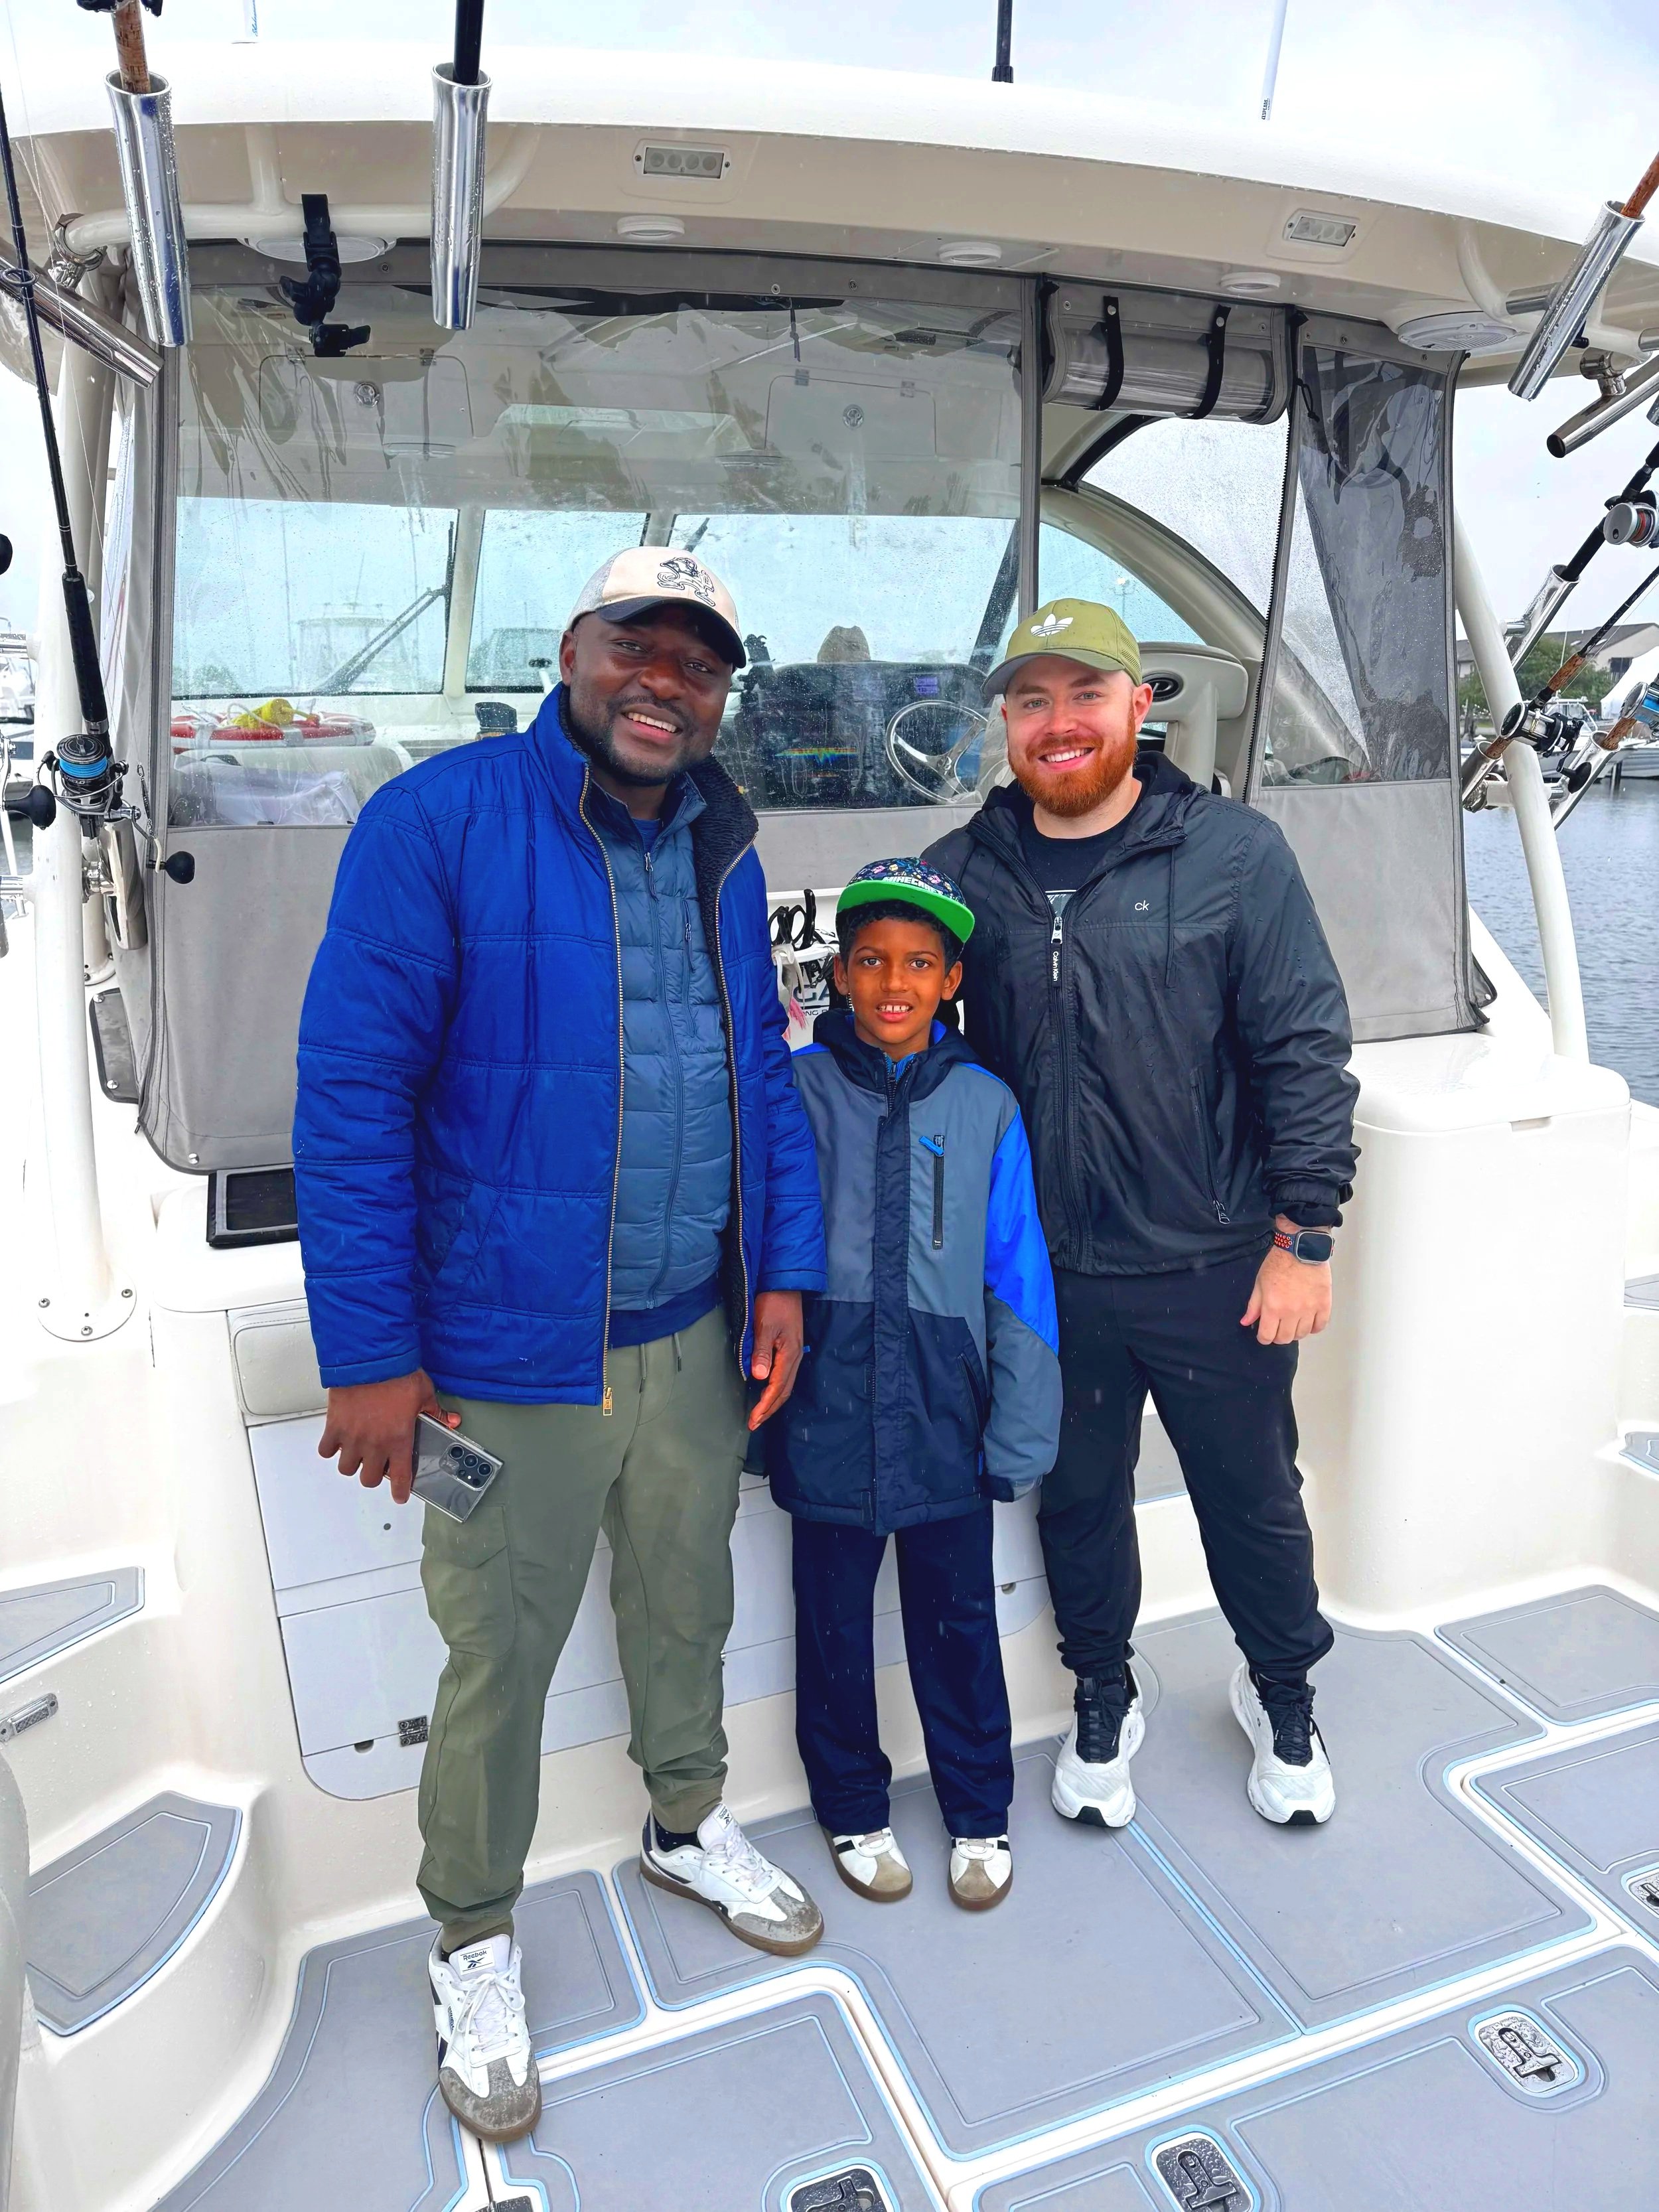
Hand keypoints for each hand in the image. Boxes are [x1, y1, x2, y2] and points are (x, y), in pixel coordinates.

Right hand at [317, 1369, 457, 1505]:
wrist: (370, 1359)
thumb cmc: (397, 1374)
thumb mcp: (424, 1393)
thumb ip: (436, 1411)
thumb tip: (450, 1420)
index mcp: (399, 1439)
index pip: (399, 1477)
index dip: (399, 1491)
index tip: (400, 1495)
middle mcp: (374, 1444)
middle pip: (368, 1479)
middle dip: (374, 1474)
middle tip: (378, 1463)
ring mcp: (352, 1437)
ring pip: (347, 1468)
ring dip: (353, 1463)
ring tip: (359, 1451)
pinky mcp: (334, 1426)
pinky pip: (327, 1450)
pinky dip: (332, 1449)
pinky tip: (340, 1440)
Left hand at [748, 1290, 804, 1429]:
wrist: (785, 1285)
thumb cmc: (774, 1303)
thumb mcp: (764, 1326)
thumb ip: (762, 1352)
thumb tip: (759, 1377)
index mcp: (790, 1354)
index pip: (777, 1387)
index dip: (765, 1405)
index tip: (754, 1418)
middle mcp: (795, 1357)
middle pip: (784, 1391)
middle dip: (769, 1409)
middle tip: (755, 1423)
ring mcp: (794, 1353)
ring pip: (785, 1385)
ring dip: (773, 1402)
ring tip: (760, 1414)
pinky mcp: (789, 1349)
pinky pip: (785, 1376)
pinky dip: (776, 1389)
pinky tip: (768, 1392)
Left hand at [1241, 1223, 1332, 1346]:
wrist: (1301, 1248)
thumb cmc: (1278, 1263)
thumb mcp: (1260, 1283)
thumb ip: (1254, 1305)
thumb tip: (1246, 1322)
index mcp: (1273, 1307)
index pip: (1267, 1336)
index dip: (1264, 1338)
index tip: (1264, 1333)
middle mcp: (1291, 1312)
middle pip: (1285, 1338)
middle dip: (1279, 1337)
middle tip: (1278, 1328)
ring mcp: (1309, 1309)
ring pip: (1303, 1334)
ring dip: (1296, 1332)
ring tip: (1293, 1323)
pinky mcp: (1324, 1304)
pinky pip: (1320, 1326)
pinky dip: (1314, 1328)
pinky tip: (1308, 1322)